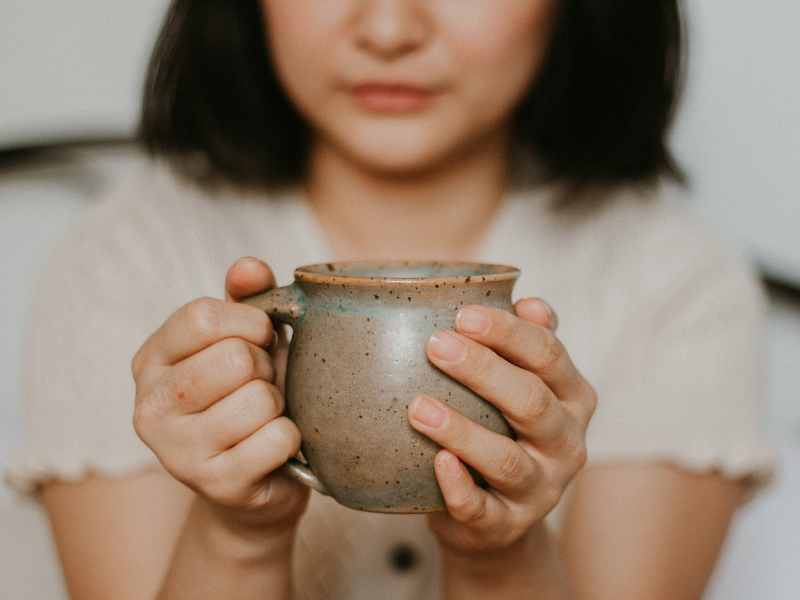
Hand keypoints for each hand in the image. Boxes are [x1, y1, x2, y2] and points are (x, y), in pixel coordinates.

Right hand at [132, 258, 308, 532]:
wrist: (252, 483)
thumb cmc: (247, 398)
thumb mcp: (243, 342)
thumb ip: (246, 299)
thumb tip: (250, 266)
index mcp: (151, 360)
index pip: (202, 317)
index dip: (250, 323)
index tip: (260, 339)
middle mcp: (150, 406)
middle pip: (235, 358)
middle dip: (266, 368)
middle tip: (261, 386)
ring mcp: (177, 452)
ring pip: (260, 400)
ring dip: (279, 406)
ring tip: (265, 417)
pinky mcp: (215, 485)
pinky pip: (278, 439)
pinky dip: (291, 439)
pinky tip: (274, 447)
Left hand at [408, 298, 595, 554]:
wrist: (496, 515)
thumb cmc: (502, 429)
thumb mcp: (522, 384)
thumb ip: (525, 344)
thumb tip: (530, 303)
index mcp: (572, 398)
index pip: (548, 355)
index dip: (507, 332)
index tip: (461, 314)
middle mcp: (566, 444)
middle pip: (531, 401)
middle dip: (483, 369)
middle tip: (435, 345)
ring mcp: (540, 490)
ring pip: (506, 460)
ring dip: (461, 431)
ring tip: (417, 406)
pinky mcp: (507, 527)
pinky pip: (483, 510)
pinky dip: (459, 488)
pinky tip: (435, 462)